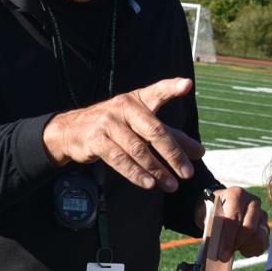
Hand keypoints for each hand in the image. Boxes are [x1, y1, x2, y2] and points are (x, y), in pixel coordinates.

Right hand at [42, 78, 204, 191]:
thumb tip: (199, 152)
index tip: (186, 85)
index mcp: (137, 100)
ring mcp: (108, 122)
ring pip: (137, 149)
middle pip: (154, 130)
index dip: (171, 88)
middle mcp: (123, 107)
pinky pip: (119, 159)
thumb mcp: (141, 126)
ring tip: (171, 185)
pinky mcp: (96, 139)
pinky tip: (148, 184)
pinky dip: (135, 173)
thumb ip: (171, 137)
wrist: (71, 131)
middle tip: (187, 172)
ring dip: (156, 170)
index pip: (157, 92)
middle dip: (173, 153)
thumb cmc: (114, 127)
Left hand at [204, 187, 269, 260]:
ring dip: (245, 247)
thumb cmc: (213, 211)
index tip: (221, 254)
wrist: (220, 207)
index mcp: (236, 194)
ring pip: (259, 236)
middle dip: (235, 245)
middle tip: (223, 257)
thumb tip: (216, 248)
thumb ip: (213, 229)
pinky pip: (263, 243)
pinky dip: (252, 250)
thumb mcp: (208, 216)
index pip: (234, 219)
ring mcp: (262, 214)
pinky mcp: (266, 227)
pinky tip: (241, 249)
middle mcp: (253, 202)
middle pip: (248, 228)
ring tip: (233, 248)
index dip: (227, 239)